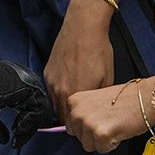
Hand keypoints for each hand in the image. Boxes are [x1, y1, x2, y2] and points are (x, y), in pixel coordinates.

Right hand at [0, 59, 55, 146]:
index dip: (24, 119)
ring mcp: (23, 80)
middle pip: (34, 102)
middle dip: (31, 123)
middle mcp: (18, 79)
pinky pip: (38, 107)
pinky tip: (18, 130)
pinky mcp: (26, 86)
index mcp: (7, 82)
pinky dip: (30, 122)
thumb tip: (4, 139)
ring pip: (39, 105)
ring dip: (30, 125)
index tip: (16, 133)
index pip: (25, 100)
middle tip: (22, 137)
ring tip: (18, 137)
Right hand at [45, 3, 114, 120]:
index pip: (72, 123)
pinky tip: (70, 86)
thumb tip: (97, 110)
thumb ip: (99, 98)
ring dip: (64, 107)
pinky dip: (59, 93)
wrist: (83, 27)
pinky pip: (51, 91)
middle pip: (61, 117)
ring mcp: (51, 82)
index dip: (79, 127)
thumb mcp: (107, 76)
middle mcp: (60, 91)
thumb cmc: (98, 49)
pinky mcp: (47, 72)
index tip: (84, 125)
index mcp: (76, 95)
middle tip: (81, 117)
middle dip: (70, 120)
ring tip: (76, 102)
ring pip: (55, 104)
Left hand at [65, 79, 152, 153]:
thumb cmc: (125, 98)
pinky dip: (112, 144)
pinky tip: (119, 130)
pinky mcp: (100, 134)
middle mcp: (77, 112)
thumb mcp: (95, 100)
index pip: (71, 127)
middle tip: (109, 121)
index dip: (87, 127)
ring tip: (114, 124)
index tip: (100, 118)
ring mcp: (88, 123)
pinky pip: (102, 149)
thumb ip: (83, 112)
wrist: (146, 97)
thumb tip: (76, 128)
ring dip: (102, 140)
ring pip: (89, 146)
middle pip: (79, 138)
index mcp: (74, 101)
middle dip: (94, 135)